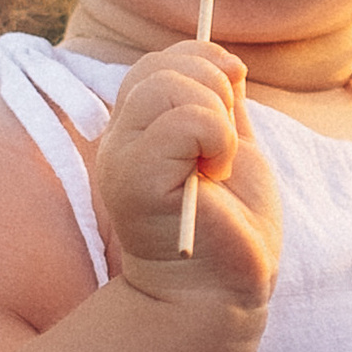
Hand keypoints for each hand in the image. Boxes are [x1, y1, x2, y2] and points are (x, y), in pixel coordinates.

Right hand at [90, 43, 281, 304]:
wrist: (218, 291)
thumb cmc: (228, 228)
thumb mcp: (227, 148)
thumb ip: (220, 105)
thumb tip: (227, 60)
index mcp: (140, 129)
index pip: (160, 62)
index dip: (205, 66)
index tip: (230, 108)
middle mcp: (121, 139)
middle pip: (160, 66)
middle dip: (213, 91)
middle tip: (223, 148)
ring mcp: (122, 158)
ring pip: (168, 86)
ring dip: (215, 120)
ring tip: (217, 166)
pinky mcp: (134, 180)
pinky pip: (185, 120)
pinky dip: (217, 140)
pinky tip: (214, 176)